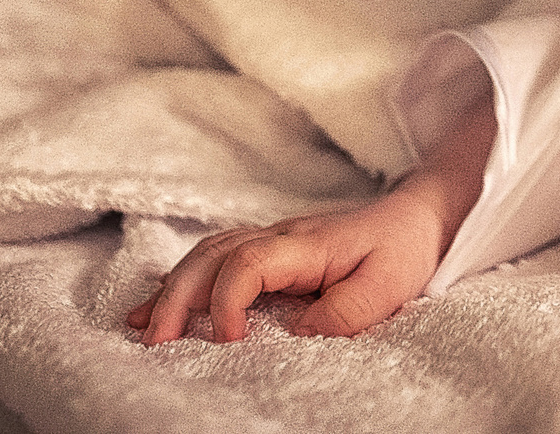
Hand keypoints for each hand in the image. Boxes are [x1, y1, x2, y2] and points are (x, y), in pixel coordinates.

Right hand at [129, 94, 493, 342]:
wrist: (417, 216)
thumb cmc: (403, 250)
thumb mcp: (388, 286)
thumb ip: (344, 312)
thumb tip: (298, 333)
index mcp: (305, 244)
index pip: (248, 263)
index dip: (228, 301)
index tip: (230, 341)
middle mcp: (280, 236)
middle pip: (212, 256)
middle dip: (178, 297)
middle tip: (157, 342)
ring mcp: (272, 240)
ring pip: (207, 254)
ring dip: (173, 288)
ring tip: (142, 326)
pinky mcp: (271, 250)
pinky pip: (217, 257)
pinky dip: (184, 278)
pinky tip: (156, 301)